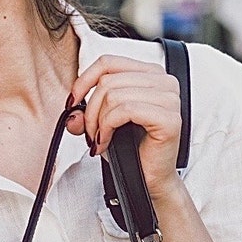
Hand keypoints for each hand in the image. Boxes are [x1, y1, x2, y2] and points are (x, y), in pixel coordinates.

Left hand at [66, 55, 182, 200]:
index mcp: (149, 74)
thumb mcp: (101, 124)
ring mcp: (169, 98)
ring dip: (98, 122)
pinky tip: (106, 142)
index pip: (108, 62)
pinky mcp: (169, 117)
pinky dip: (108, 127)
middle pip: (108, 80)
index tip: (72, 102)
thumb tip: (71, 111)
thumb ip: (84, 112)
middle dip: (90, 110)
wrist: (148, 179)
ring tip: (98, 140)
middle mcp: (164, 81)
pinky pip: (125, 110)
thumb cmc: (130, 150)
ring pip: (114, 95)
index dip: (84, 80)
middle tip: (89, 134)